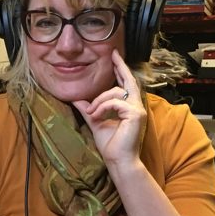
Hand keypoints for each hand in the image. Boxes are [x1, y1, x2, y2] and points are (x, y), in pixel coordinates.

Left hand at [72, 51, 144, 170]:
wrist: (118, 161)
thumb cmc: (111, 145)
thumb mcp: (96, 122)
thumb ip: (89, 109)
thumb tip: (76, 99)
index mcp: (129, 107)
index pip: (126, 84)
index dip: (121, 70)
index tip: (114, 58)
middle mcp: (136, 106)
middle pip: (127, 81)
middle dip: (119, 66)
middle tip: (112, 54)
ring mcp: (138, 109)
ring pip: (115, 92)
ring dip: (99, 100)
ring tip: (91, 112)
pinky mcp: (135, 114)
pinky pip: (115, 102)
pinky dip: (102, 107)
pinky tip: (96, 116)